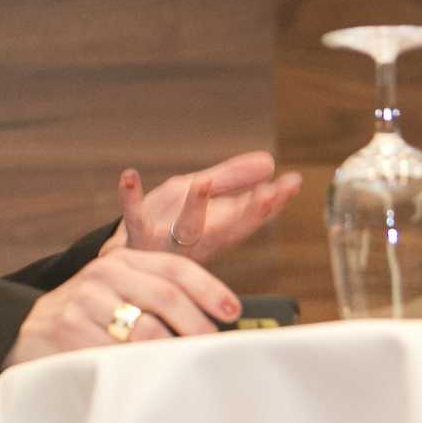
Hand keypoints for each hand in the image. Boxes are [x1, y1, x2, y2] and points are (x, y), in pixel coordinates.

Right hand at [2, 247, 240, 366]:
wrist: (22, 329)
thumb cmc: (83, 317)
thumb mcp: (115, 293)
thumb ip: (154, 297)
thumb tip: (212, 324)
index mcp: (121, 260)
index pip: (174, 267)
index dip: (208, 288)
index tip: (232, 311)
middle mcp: (104, 273)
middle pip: (165, 296)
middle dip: (197, 326)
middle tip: (213, 350)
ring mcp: (85, 299)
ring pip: (145, 329)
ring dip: (172, 352)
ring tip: (186, 369)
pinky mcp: (70, 328)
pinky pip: (118, 353)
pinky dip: (140, 367)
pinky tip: (151, 377)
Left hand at [100, 151, 299, 264]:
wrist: (128, 260)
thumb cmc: (169, 223)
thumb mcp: (204, 196)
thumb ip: (234, 180)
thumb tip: (271, 162)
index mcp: (220, 229)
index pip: (253, 215)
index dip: (274, 201)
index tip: (293, 182)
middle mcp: (201, 239)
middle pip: (231, 228)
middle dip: (251, 211)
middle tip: (270, 194)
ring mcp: (170, 240)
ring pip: (188, 229)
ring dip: (196, 208)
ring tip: (201, 182)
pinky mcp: (139, 235)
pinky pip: (135, 217)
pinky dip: (130, 197)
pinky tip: (129, 175)